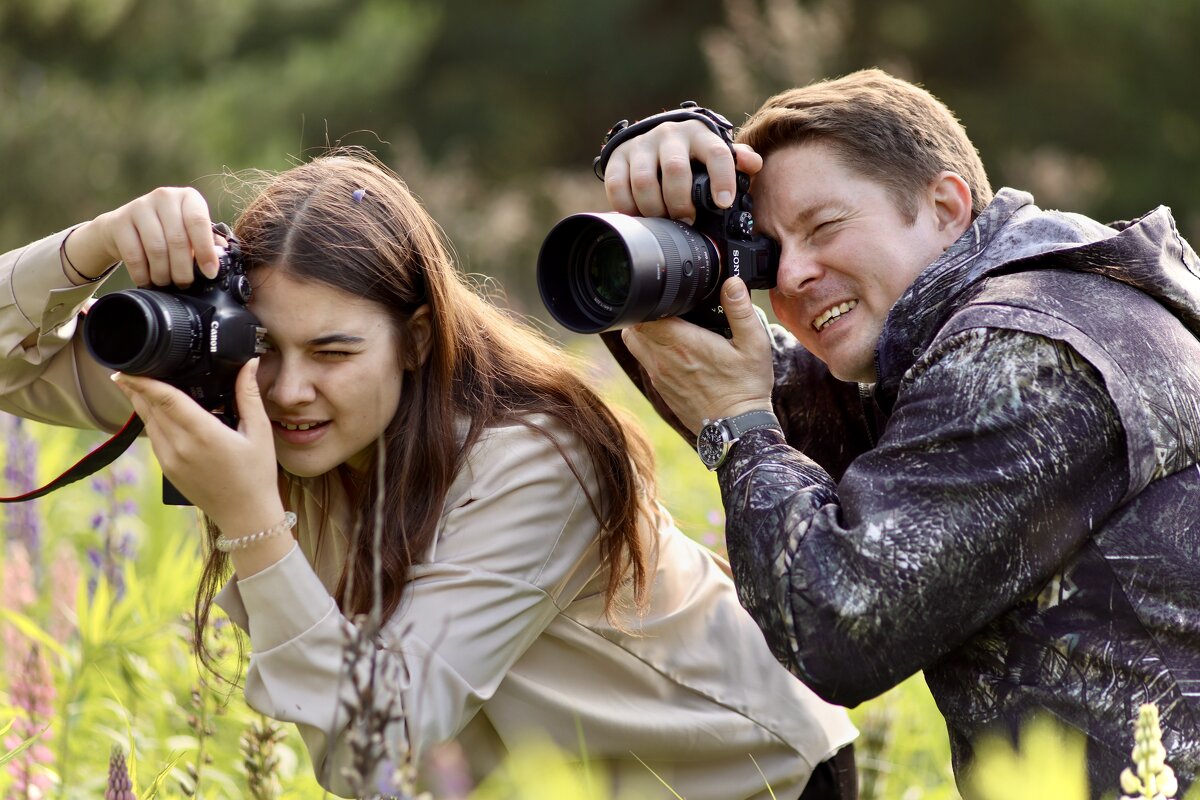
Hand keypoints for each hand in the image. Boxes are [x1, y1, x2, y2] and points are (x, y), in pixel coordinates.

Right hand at [64, 187, 222, 286]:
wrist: (123, 227)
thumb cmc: (166, 231)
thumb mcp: (190, 231)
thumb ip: (208, 242)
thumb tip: (224, 259)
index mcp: (188, 198)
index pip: (199, 222)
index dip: (206, 251)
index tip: (210, 273)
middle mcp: (164, 197)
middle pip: (177, 240)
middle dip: (184, 269)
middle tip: (185, 283)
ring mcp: (139, 206)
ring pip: (156, 249)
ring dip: (163, 273)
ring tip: (166, 283)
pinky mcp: (119, 221)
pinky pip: (134, 255)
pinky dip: (143, 274)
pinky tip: (148, 280)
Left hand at [111, 359, 283, 535]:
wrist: (246, 516)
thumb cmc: (257, 474)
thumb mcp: (259, 431)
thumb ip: (249, 394)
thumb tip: (249, 363)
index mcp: (204, 434)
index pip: (167, 399)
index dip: (144, 382)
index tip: (129, 368)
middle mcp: (182, 446)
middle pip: (151, 408)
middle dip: (137, 387)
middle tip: (130, 366)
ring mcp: (171, 460)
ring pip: (148, 422)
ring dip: (140, 402)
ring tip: (135, 384)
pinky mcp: (167, 469)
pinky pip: (153, 438)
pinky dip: (150, 420)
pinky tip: (154, 411)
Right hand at [603, 119, 763, 224]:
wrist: (653, 138)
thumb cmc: (690, 153)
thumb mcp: (713, 152)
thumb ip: (735, 160)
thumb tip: (753, 164)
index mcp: (700, 134)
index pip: (717, 152)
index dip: (723, 178)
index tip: (723, 203)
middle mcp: (670, 135)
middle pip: (675, 171)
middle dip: (681, 203)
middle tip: (687, 221)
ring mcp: (642, 144)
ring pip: (645, 182)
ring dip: (655, 209)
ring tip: (663, 222)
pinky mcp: (618, 156)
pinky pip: (618, 185)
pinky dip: (627, 207)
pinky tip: (639, 216)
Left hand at [621, 277, 772, 433]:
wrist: (735, 429)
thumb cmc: (745, 387)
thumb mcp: (754, 344)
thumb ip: (741, 310)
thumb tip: (732, 282)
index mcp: (682, 343)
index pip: (646, 314)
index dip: (652, 300)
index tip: (670, 296)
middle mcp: (663, 359)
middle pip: (634, 326)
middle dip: (646, 313)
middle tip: (670, 309)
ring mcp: (658, 375)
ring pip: (634, 343)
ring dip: (645, 331)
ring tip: (669, 325)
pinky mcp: (660, 388)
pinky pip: (645, 361)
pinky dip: (652, 350)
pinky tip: (674, 348)